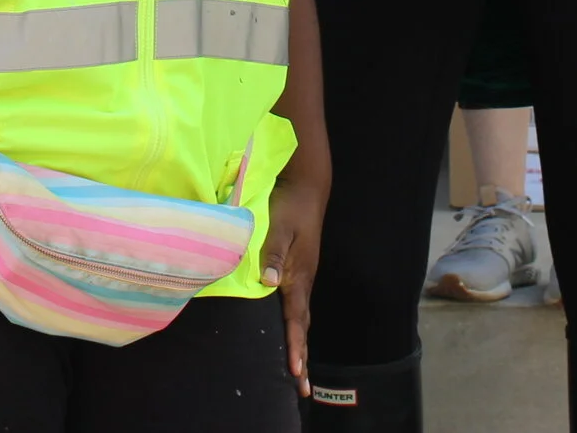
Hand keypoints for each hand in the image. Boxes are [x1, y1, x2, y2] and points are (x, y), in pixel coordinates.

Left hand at [259, 167, 326, 395]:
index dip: (295, 344)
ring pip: (301, 318)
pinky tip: (291, 333)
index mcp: (299, 276)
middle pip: (303, 325)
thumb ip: (273, 255)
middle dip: (303, 357)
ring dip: (300, 344)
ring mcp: (302, 277)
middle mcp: (303, 281)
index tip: (296, 370)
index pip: (296, 317)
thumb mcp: (279, 227)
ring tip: (299, 373)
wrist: (307, 189)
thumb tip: (268, 283)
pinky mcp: (298, 271)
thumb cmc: (289, 207)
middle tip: (303, 388)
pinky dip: (295, 326)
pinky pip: (296, 306)